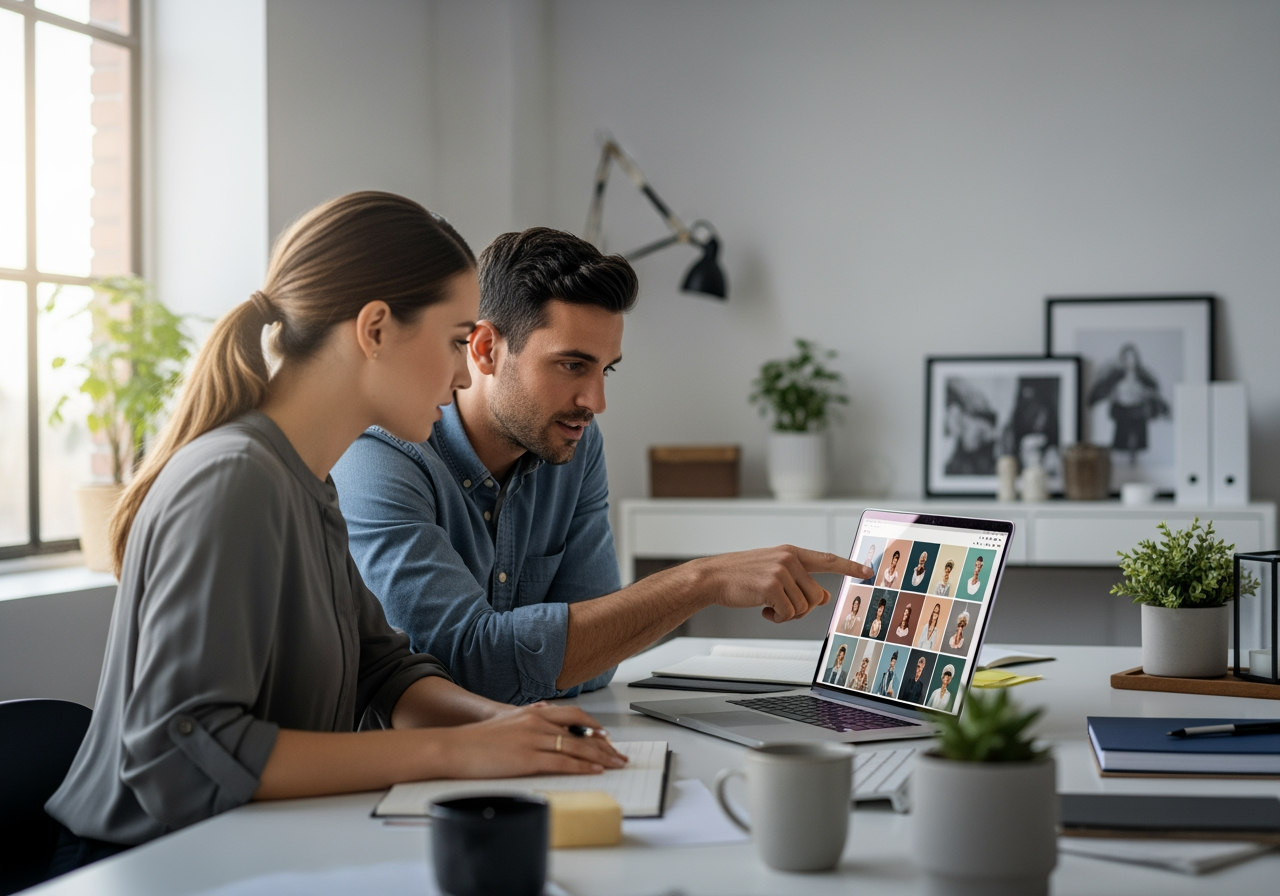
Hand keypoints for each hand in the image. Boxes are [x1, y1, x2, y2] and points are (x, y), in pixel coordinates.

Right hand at [435, 703, 628, 777]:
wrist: (453, 747)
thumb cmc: (475, 739)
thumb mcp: (505, 718)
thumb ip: (528, 714)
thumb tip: (545, 708)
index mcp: (533, 712)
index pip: (573, 716)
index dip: (594, 727)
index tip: (607, 737)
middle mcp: (536, 722)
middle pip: (581, 731)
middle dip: (604, 744)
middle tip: (619, 754)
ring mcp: (532, 739)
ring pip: (576, 747)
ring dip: (600, 757)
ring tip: (615, 764)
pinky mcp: (527, 758)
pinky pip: (562, 762)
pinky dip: (582, 766)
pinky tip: (595, 771)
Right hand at [695, 545, 872, 622]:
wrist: (713, 577)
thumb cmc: (741, 575)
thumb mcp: (774, 572)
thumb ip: (799, 581)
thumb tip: (824, 596)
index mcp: (791, 553)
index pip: (827, 559)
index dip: (850, 566)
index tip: (867, 572)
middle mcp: (789, 559)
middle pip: (816, 595)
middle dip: (802, 608)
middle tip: (782, 607)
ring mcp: (781, 571)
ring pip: (803, 607)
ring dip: (787, 614)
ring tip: (770, 607)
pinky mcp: (772, 586)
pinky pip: (788, 613)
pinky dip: (777, 618)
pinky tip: (765, 611)